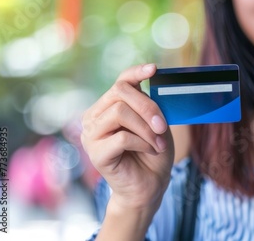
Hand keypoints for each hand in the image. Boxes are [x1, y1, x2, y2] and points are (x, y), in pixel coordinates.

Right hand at [81, 64, 173, 210]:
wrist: (150, 185)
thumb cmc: (153, 152)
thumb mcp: (156, 123)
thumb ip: (149, 104)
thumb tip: (152, 80)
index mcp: (109, 107)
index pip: (120, 82)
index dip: (136, 72)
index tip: (154, 69)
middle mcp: (95, 117)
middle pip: (119, 92)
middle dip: (147, 107)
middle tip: (162, 127)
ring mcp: (91, 134)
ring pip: (120, 112)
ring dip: (146, 128)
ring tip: (158, 143)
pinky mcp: (96, 153)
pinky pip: (122, 136)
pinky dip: (143, 142)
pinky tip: (150, 150)